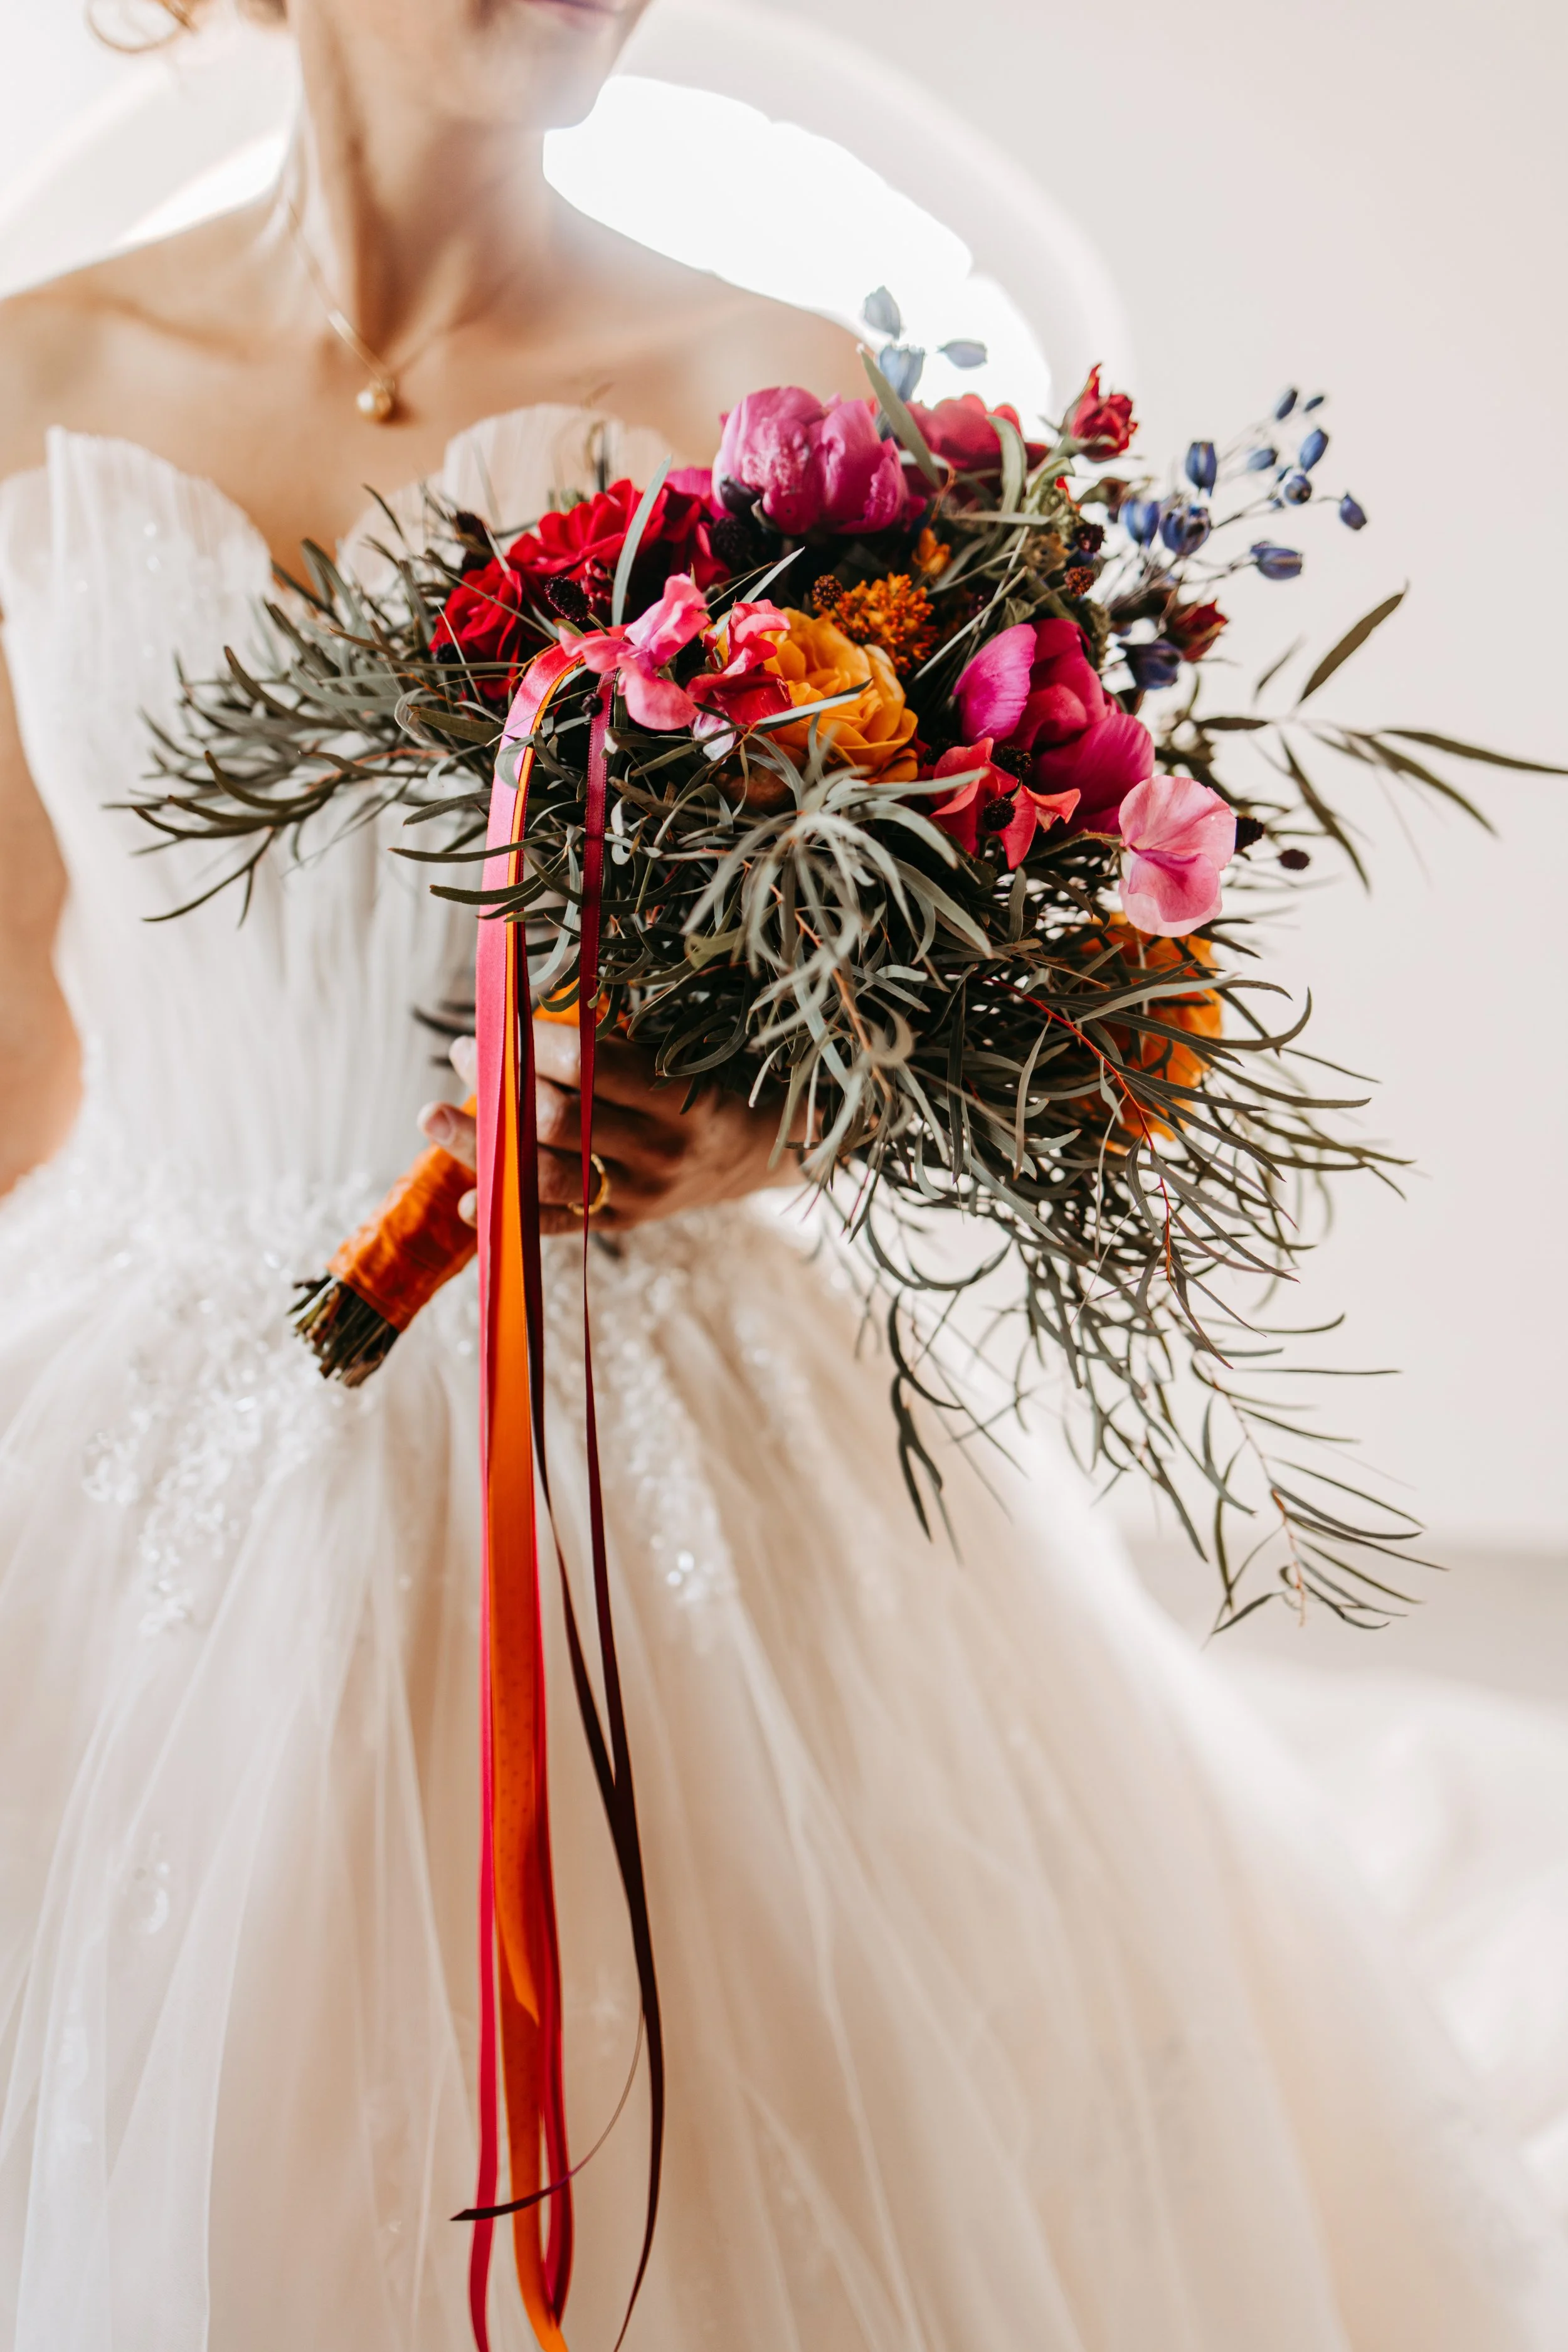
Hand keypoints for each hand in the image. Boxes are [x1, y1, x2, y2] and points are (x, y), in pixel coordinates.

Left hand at [417, 1026, 799, 1234]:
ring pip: (547, 1174)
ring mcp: (642, 1193)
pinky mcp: (624, 1221)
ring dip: (483, 1147)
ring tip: (432, 1119)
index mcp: (680, 1097)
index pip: (593, 1068)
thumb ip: (616, 1032)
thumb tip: (534, 991)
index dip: (535, 1044)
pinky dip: (510, 1213)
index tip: (496, 1019)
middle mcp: (661, 1151)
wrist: (757, 1154)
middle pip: (561, 1122)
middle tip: (463, 1053)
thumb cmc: (709, 1081)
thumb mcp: (681, 1050)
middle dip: (501, 1085)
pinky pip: (559, 1222)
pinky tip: (467, 1204)